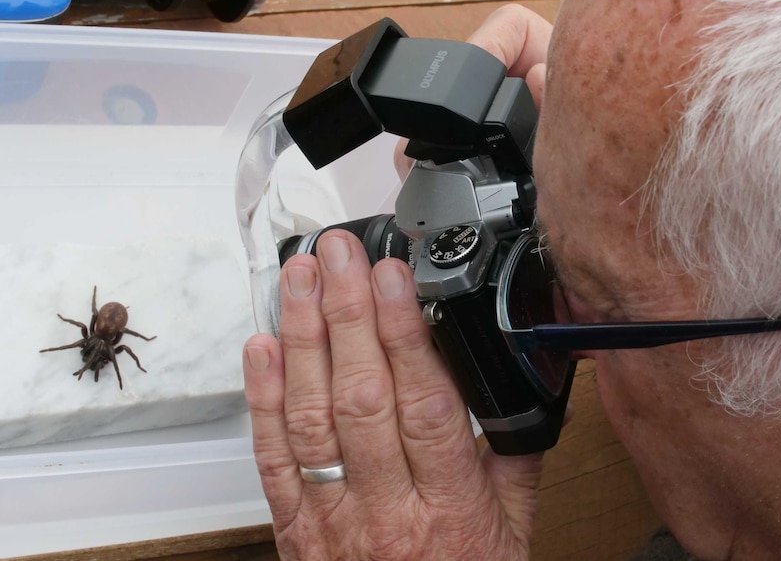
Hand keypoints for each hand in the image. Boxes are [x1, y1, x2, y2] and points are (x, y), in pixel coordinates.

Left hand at [243, 6, 553, 559]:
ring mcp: (333, 514)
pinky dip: (263, 397)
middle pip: (361, 397)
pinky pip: (272, 458)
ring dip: (302, 338)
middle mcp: (386, 506)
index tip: (392, 276)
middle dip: (346, 313)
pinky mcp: (294, 524)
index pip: (424, 406)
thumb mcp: (513, 528)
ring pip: (310, 416)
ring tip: (300, 277)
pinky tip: (261, 345)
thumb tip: (518, 384)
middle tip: (338, 253)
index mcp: (451, 505)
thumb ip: (514, 453)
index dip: (404, 335)